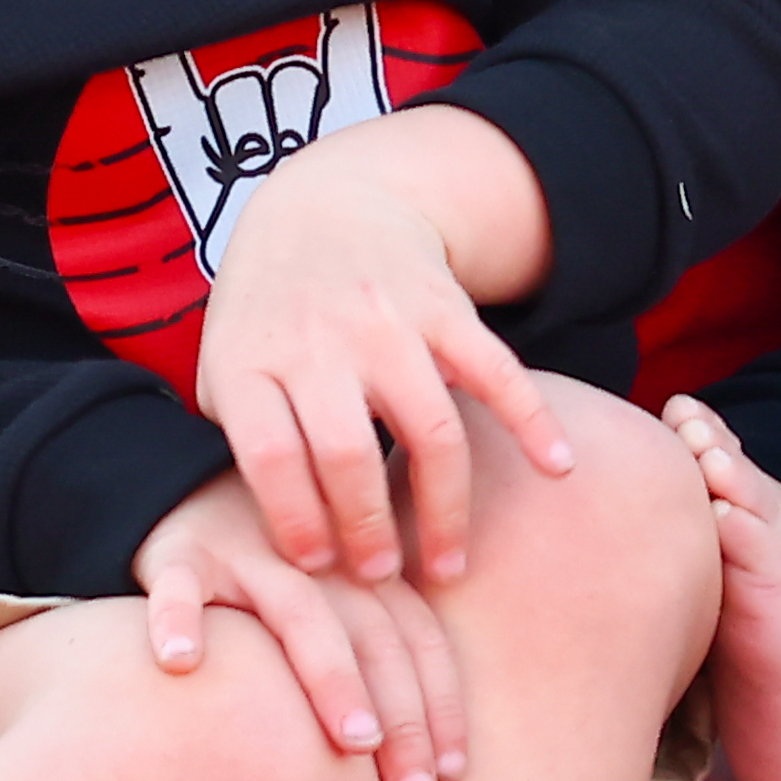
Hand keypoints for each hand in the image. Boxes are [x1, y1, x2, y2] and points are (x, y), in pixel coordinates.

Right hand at [130, 477, 469, 780]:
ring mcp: (249, 556)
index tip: (451, 777)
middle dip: (402, 713)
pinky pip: (178, 588)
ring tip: (354, 742)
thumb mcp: (330, 608)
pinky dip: (177, 620)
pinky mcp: (180, 555)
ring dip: (333, 676)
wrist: (186, 496)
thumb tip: (430, 770)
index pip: (418, 640)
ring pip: (300, 613)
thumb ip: (374, 661)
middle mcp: (319, 560)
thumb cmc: (271, 584)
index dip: (440, 706)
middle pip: (373, 637)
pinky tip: (183, 664)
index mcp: (365, 571)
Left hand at [189, 112, 580, 583]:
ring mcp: (386, 322)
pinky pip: (496, 372)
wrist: (326, 204)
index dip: (297, 522)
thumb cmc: (269, 310)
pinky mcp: (445, 308)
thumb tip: (268, 538)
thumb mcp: (223, 361)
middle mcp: (319, 340)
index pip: (271, 457)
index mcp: (252, 361)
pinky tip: (557, 467)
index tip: (317, 566)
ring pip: (428, 428)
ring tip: (447, 565)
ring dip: (444, 507)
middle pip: (347, 453)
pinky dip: (533, 421)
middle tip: (381, 576)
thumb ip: (237, 437)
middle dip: (368, 529)